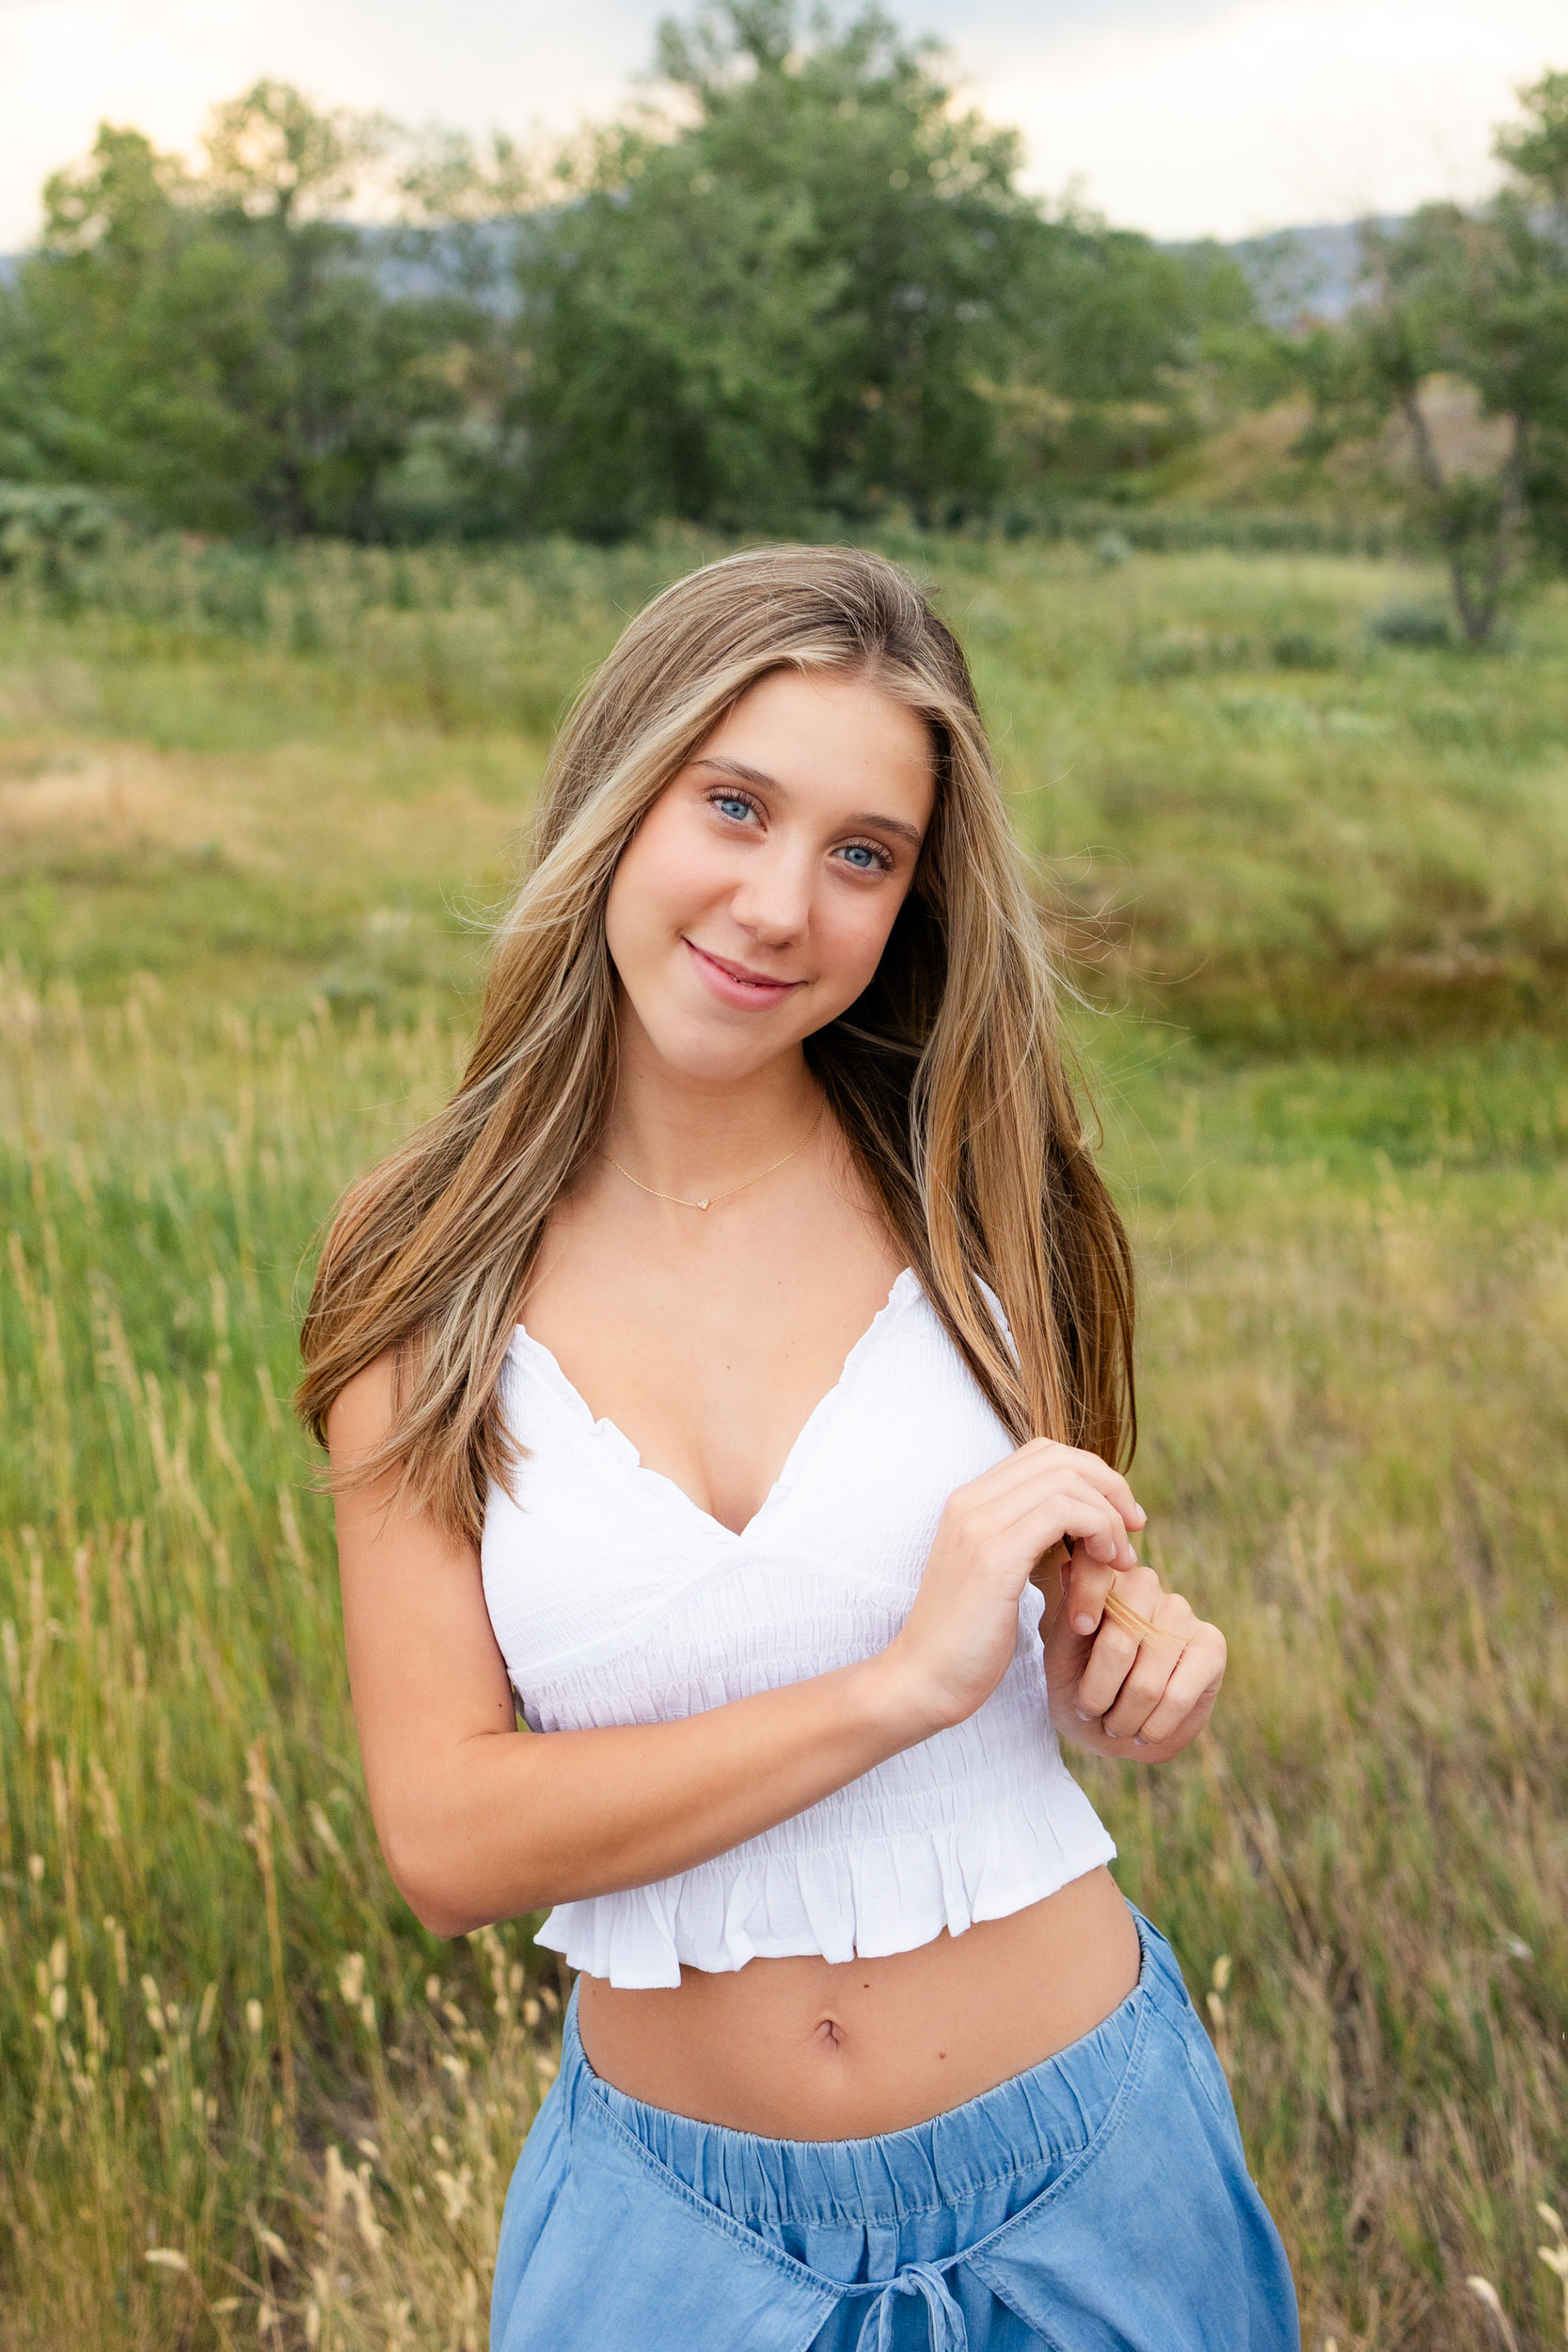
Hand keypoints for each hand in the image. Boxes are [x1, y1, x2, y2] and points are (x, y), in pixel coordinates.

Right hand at [881, 1439, 1146, 1737]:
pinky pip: (1064, 1513)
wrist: (923, 1680)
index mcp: (969, 1501)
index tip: (1118, 1519)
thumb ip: (1029, 1539)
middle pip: (1060, 1458)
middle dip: (1110, 1488)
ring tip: (1120, 1559)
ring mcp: (978, 1524)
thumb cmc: (968, 1640)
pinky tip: (1107, 1567)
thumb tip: (1083, 1523)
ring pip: (1067, 1480)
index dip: (1092, 1476)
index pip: (1043, 1453)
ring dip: (1109, 1515)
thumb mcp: (999, 1574)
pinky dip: (1099, 1530)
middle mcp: (970, 1501)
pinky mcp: (994, 1555)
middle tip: (1132, 1530)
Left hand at [1039, 1549, 1225, 1763]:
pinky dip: (1154, 1726)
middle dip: (1097, 1694)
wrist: (1108, 1722)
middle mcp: (1144, 1583)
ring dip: (1124, 1719)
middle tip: (1091, 1712)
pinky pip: (1178, 1697)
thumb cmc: (1077, 1682)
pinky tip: (1145, 1731)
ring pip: (1146, 1682)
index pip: (1093, 1571)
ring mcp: (1181, 1612)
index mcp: (1102, 1576)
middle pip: (1119, 1643)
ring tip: (1116, 1725)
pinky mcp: (1211, 1645)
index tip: (1077, 1635)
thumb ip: (1067, 1617)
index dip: (1081, 1606)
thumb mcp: (1059, 1656)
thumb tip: (1070, 1568)